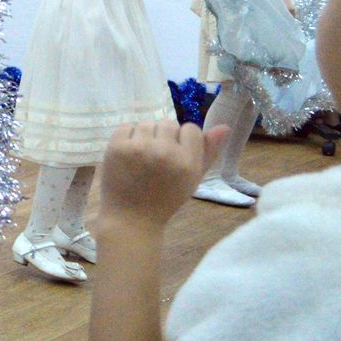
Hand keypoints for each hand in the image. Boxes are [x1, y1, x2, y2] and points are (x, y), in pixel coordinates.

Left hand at [99, 120, 230, 227]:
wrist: (131, 218)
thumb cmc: (165, 199)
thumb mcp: (193, 179)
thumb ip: (209, 153)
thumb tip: (224, 126)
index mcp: (187, 162)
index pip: (191, 129)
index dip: (184, 141)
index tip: (176, 156)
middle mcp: (164, 152)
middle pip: (169, 123)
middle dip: (165, 137)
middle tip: (157, 159)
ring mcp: (138, 149)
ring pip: (147, 123)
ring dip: (146, 136)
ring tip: (143, 157)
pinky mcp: (116, 147)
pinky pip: (126, 126)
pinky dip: (128, 137)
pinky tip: (129, 155)